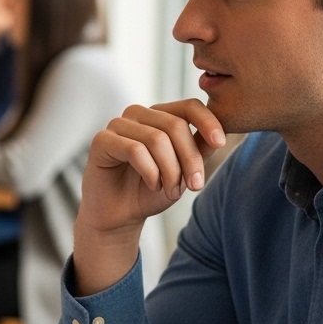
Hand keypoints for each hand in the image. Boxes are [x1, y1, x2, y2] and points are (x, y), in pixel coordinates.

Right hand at [73, 99, 225, 294]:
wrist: (121, 217)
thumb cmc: (151, 192)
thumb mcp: (184, 170)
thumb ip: (199, 149)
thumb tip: (220, 132)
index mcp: (159, 116)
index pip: (188, 106)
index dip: (207, 122)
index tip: (221, 143)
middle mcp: (137, 114)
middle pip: (175, 125)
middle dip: (190, 159)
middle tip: (194, 186)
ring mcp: (117, 125)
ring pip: (156, 139)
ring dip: (170, 170)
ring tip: (170, 191)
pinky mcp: (101, 140)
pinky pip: (135, 150)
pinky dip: (150, 172)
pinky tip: (152, 185)